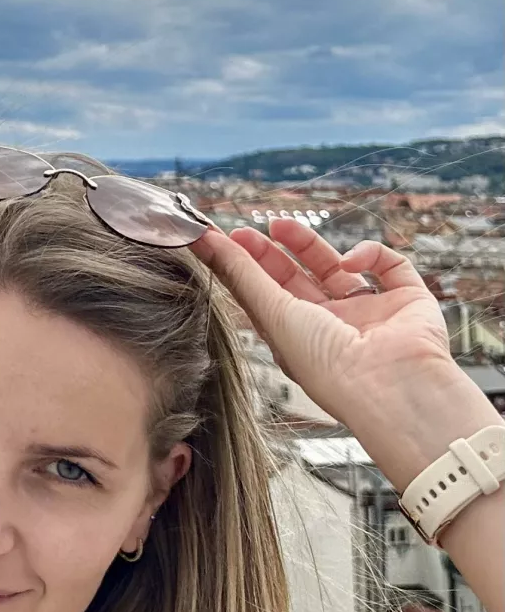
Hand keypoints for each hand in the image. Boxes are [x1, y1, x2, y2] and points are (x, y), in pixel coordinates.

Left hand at [191, 218, 454, 430]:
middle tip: (247, 230)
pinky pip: (390, 265)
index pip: (268, 299)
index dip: (247, 270)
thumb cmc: (326, 364)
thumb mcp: (272, 314)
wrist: (389, 386)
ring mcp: (368, 313)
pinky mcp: (407, 301)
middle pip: (297, 281)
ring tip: (280, 225)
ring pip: (338, 268)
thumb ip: (242, 275)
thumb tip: (205, 243)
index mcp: (298, 339)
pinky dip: (370, 254)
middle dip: (272, 253)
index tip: (222, 243)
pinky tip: (350, 261)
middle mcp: (332, 327)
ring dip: (309, 244)